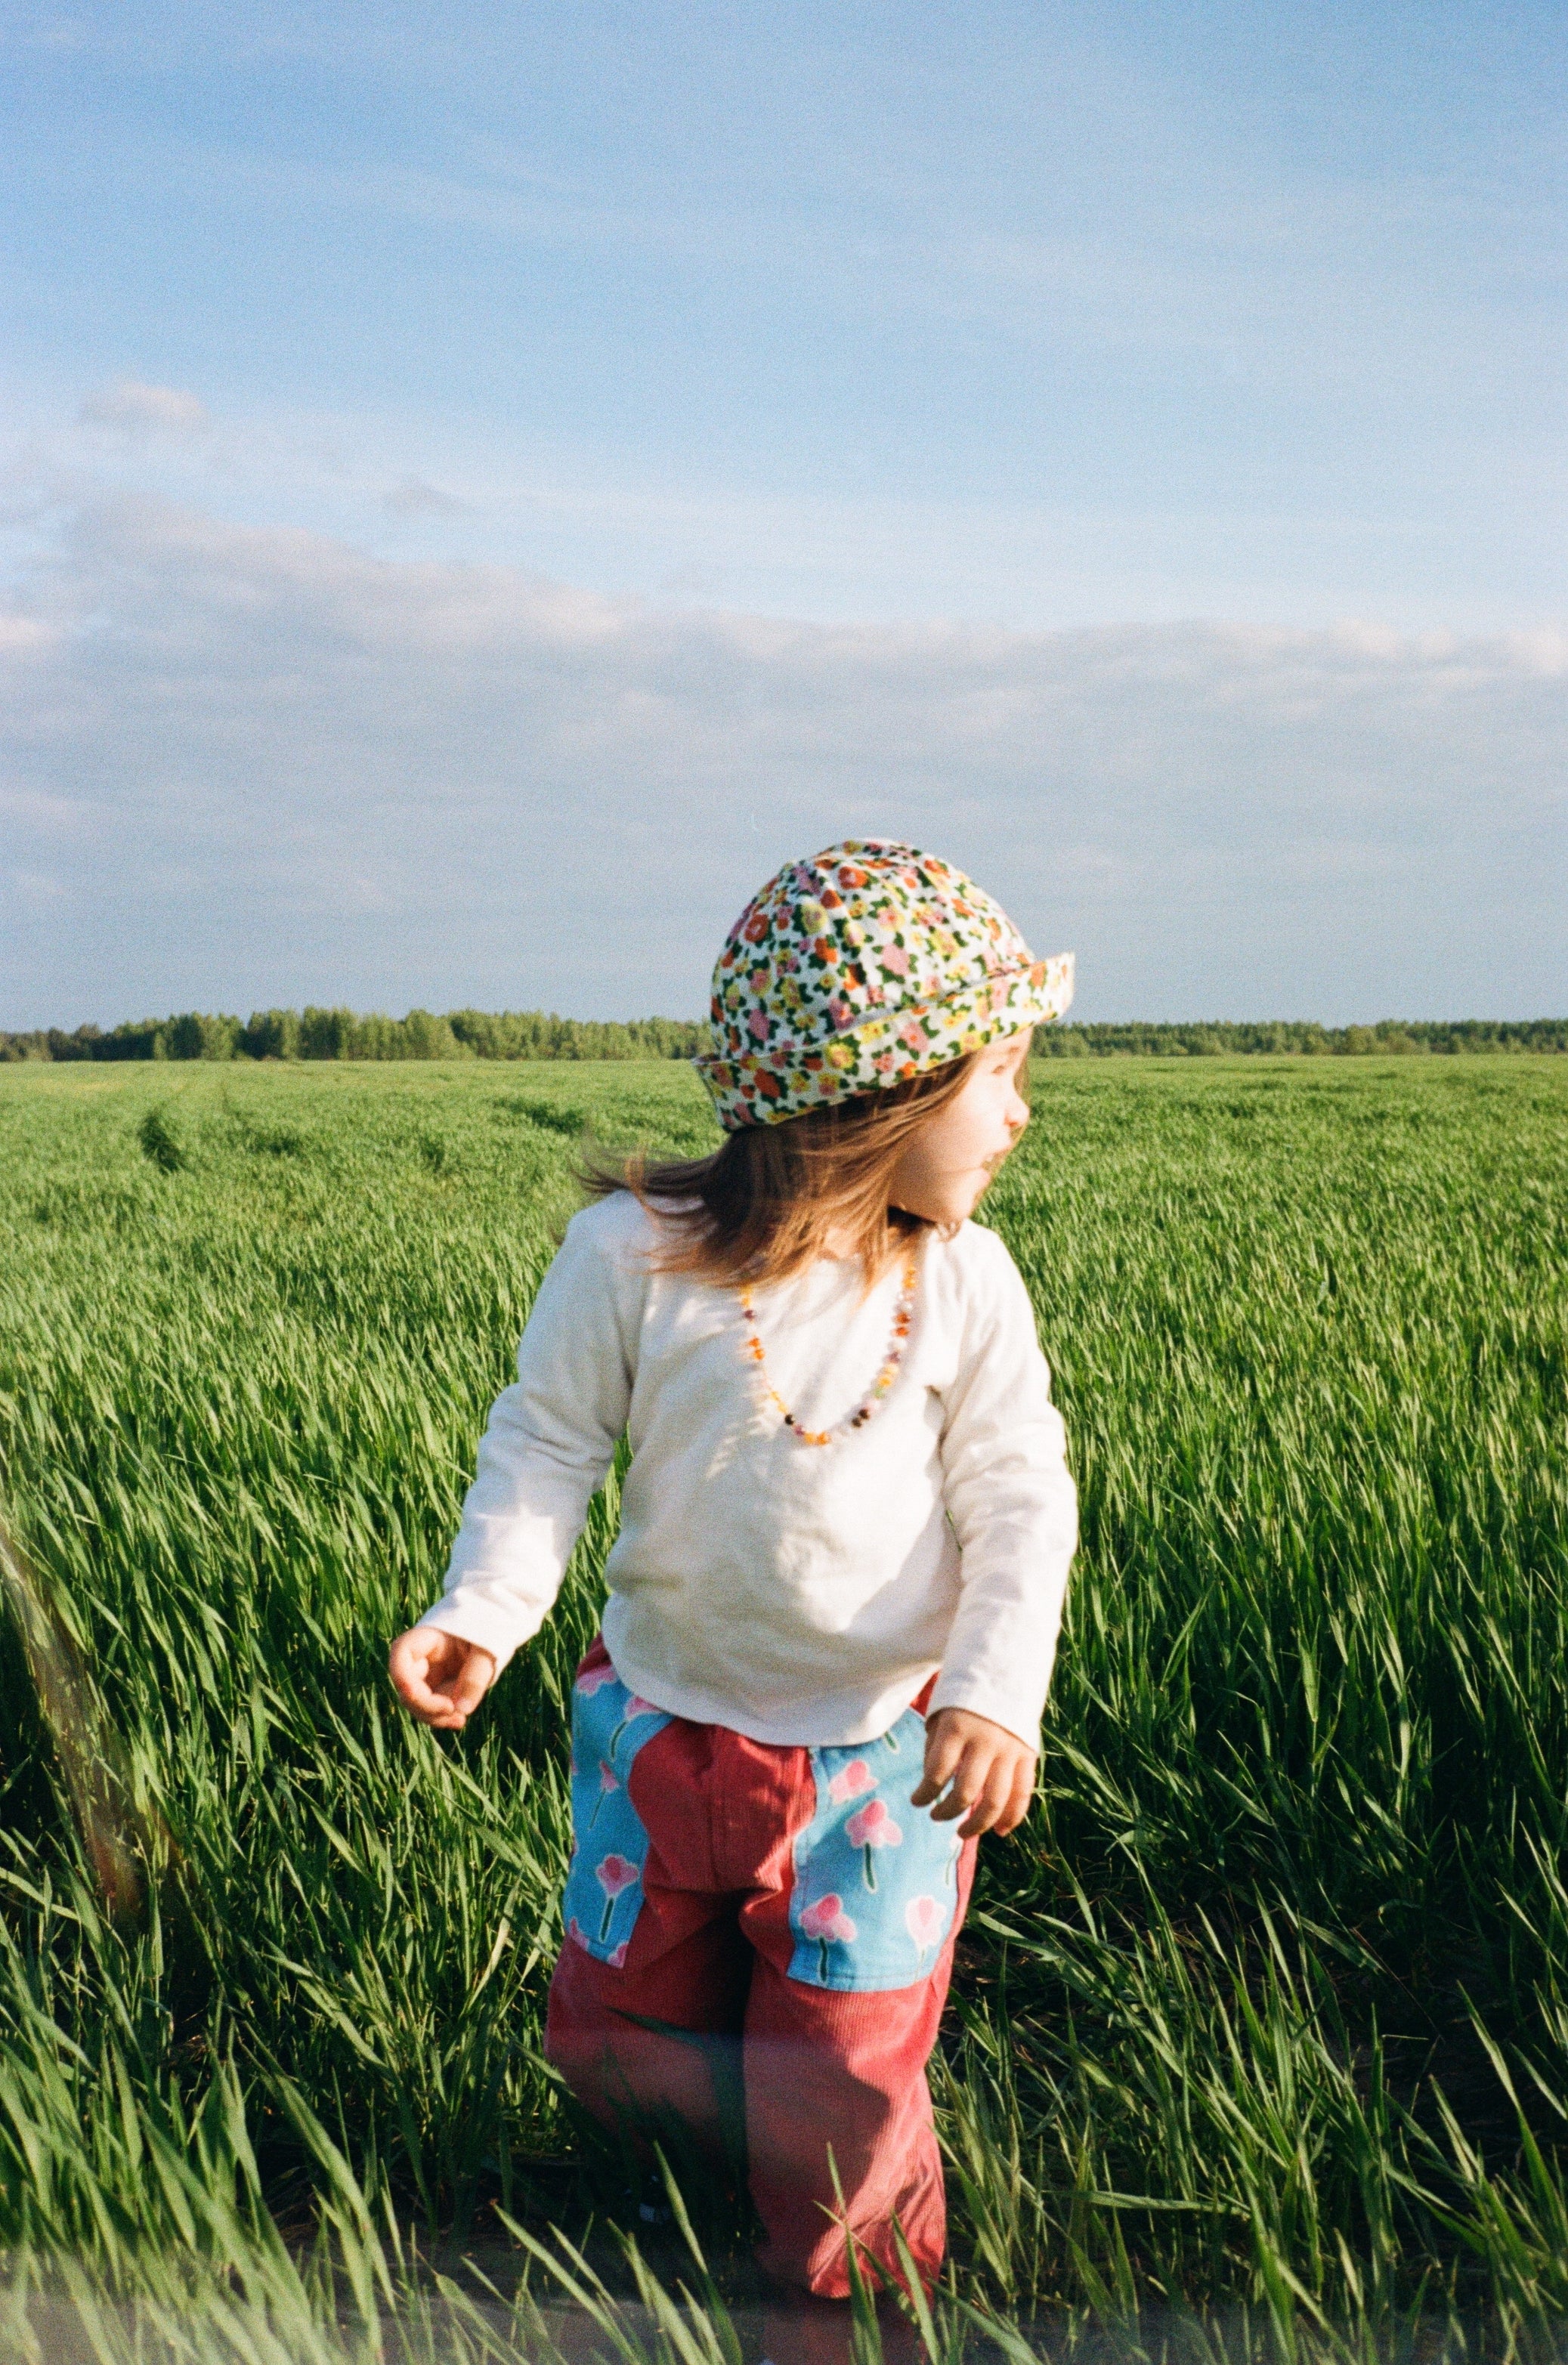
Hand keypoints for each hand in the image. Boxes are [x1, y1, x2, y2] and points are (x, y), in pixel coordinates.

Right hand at [388, 1627, 495, 1729]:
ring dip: (433, 1716)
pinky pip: (430, 1707)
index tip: (416, 1694)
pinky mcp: (435, 1687)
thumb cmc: (489, 1631)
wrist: (495, 1630)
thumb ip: (476, 1677)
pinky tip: (458, 1719)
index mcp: (428, 1636)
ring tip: (459, 1719)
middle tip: (452, 1711)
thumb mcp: (487, 1650)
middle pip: (406, 1685)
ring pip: (415, 1702)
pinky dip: (441, 1716)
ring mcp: (426, 1673)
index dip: (401, 1675)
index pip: (401, 1652)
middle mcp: (421, 1656)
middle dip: (424, 1704)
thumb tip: (462, 1710)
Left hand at [910, 1707, 1036, 1838]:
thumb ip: (936, 1749)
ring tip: (962, 1832)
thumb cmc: (963, 1698)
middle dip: (947, 1812)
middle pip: (965, 1792)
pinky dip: (1012, 1817)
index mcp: (957, 1728)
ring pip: (995, 1800)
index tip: (916, 1801)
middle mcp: (985, 1741)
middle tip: (936, 1817)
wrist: (1004, 1670)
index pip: (937, 1772)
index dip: (924, 1793)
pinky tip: (1000, 1832)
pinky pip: (1022, 1794)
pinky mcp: (1028, 1755)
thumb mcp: (941, 1715)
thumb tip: (933, 1786)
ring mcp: (1009, 1750)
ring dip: (978, 1823)